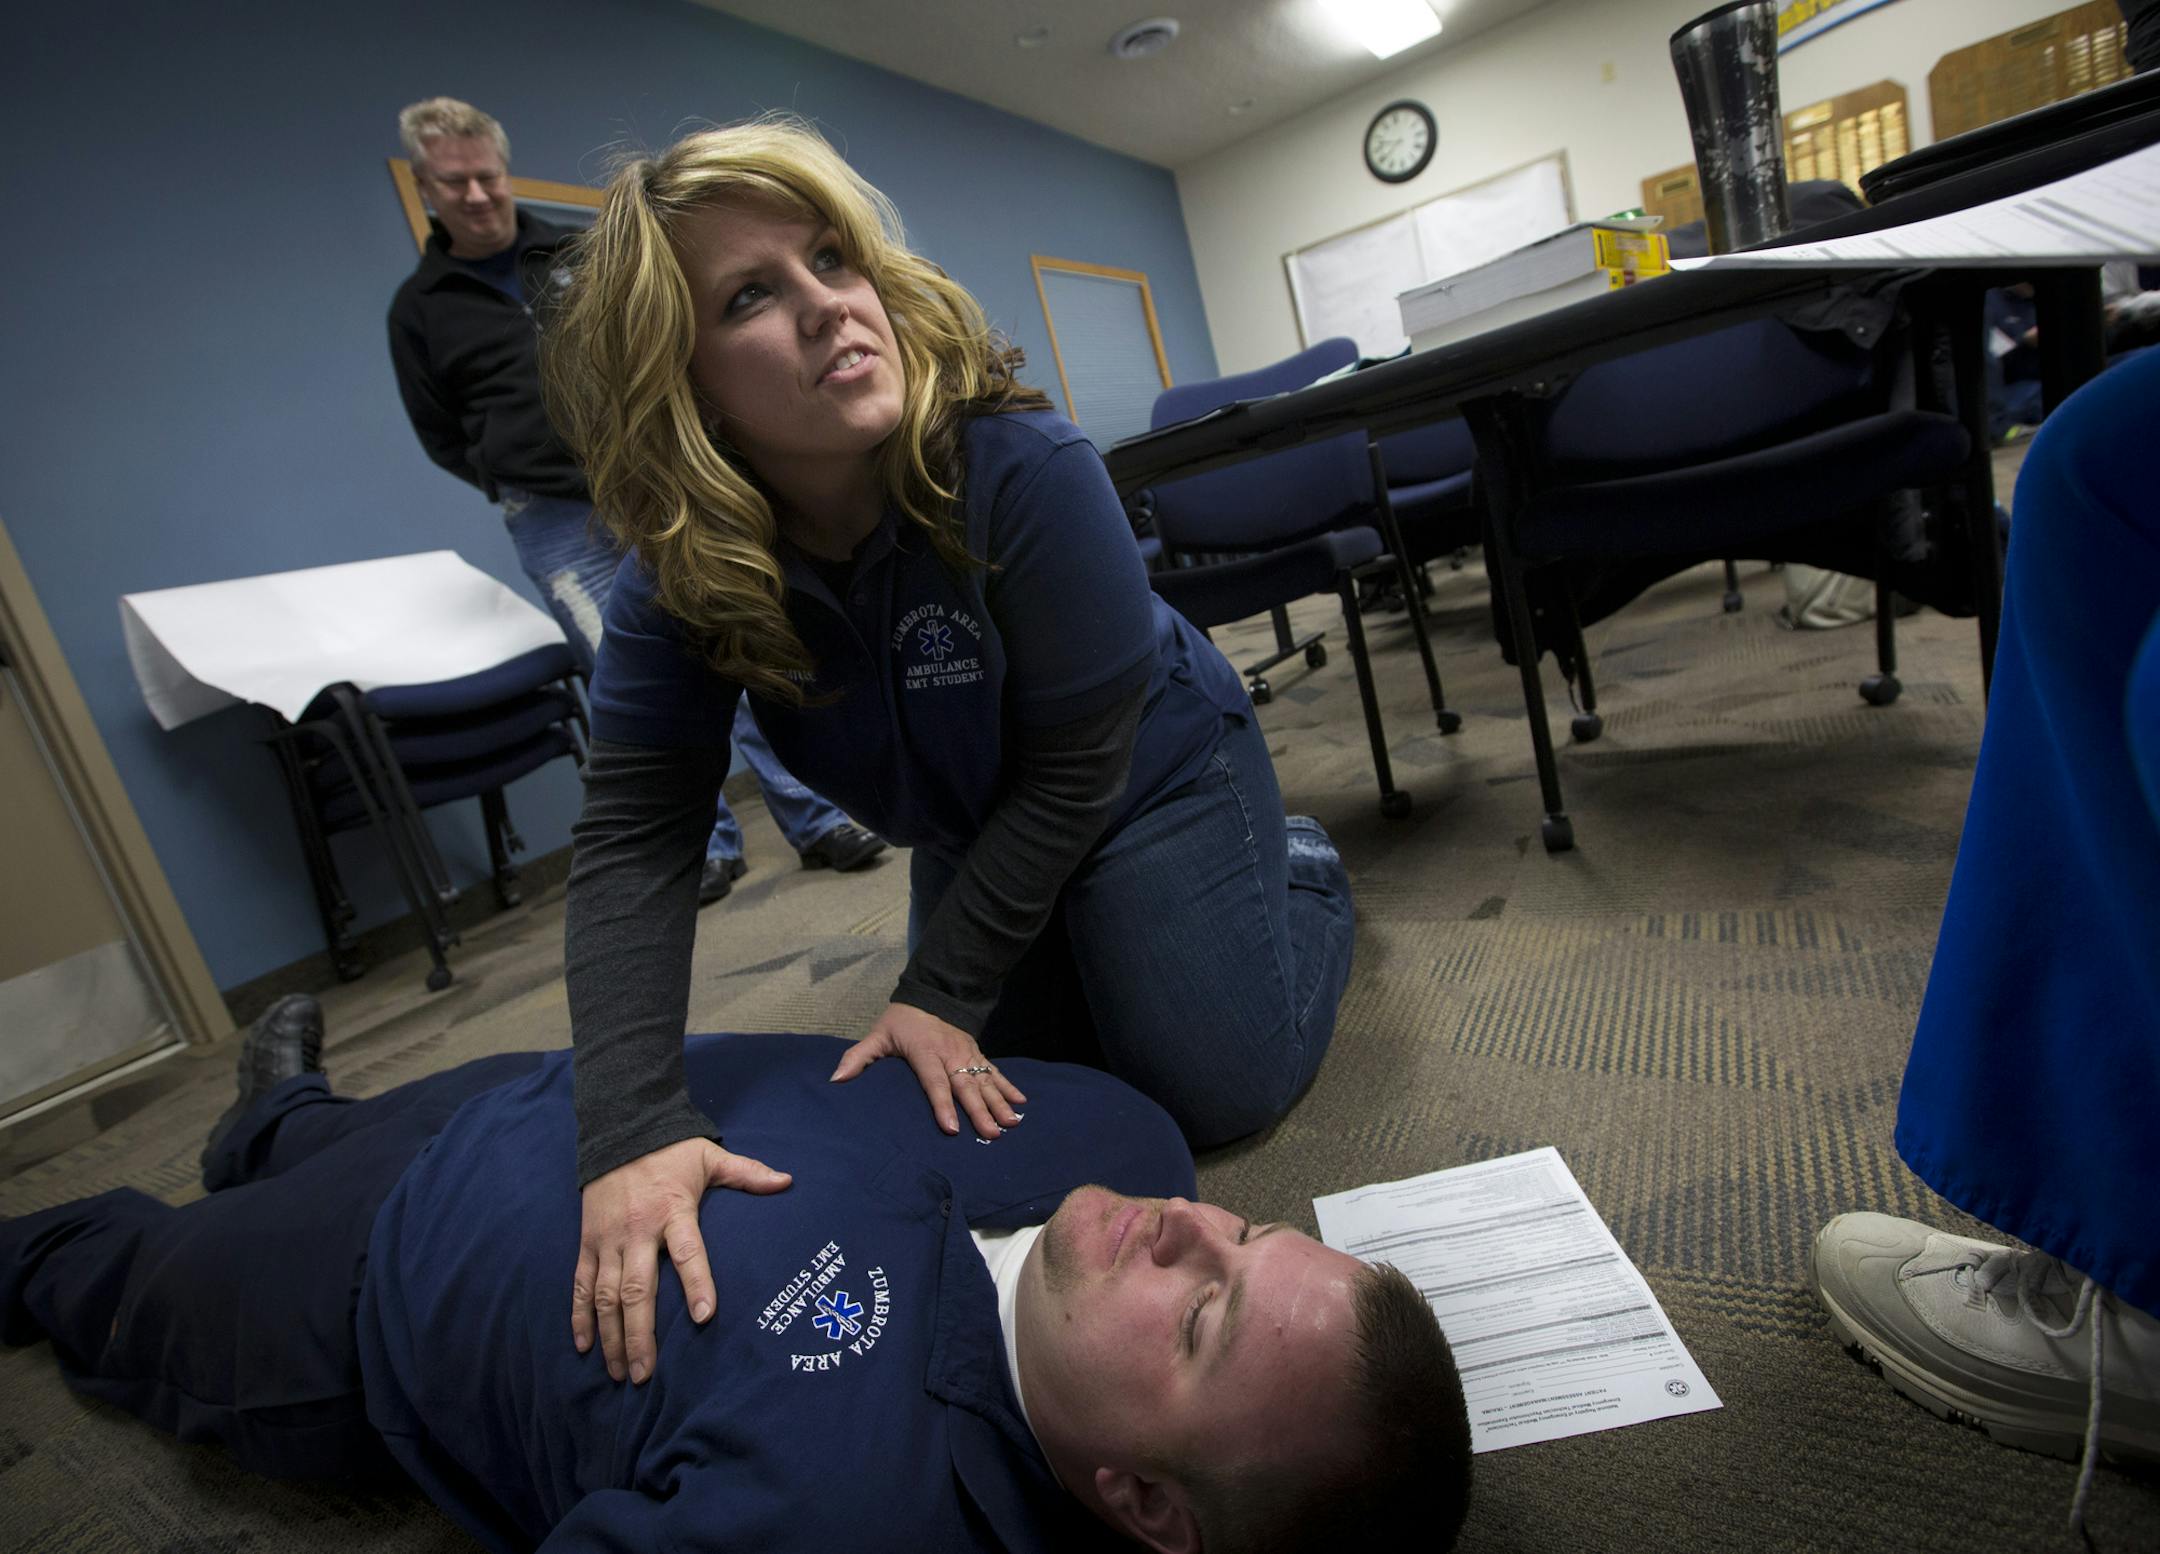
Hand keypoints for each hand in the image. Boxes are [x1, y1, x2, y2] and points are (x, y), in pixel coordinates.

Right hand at [572, 1136, 790, 1383]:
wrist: (619, 1129)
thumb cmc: (671, 1150)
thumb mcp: (710, 1157)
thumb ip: (747, 1174)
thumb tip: (787, 1181)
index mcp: (673, 1211)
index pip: (689, 1252)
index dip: (697, 1284)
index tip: (705, 1317)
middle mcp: (638, 1231)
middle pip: (637, 1290)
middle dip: (640, 1335)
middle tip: (644, 1374)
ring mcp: (608, 1239)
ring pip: (606, 1296)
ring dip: (611, 1336)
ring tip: (618, 1373)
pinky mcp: (588, 1242)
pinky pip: (581, 1283)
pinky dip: (580, 1316)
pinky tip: (585, 1346)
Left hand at [830, 1002, 1027, 1139]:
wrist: (931, 993)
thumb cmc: (901, 1021)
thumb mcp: (878, 1035)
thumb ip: (858, 1058)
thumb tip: (836, 1080)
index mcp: (925, 1052)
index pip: (935, 1082)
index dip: (943, 1105)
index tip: (952, 1128)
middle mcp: (950, 1054)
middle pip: (966, 1087)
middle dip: (980, 1111)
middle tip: (992, 1133)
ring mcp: (967, 1054)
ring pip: (985, 1081)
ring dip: (999, 1102)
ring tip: (1012, 1123)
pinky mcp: (977, 1054)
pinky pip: (995, 1072)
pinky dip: (1008, 1086)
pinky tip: (1022, 1102)